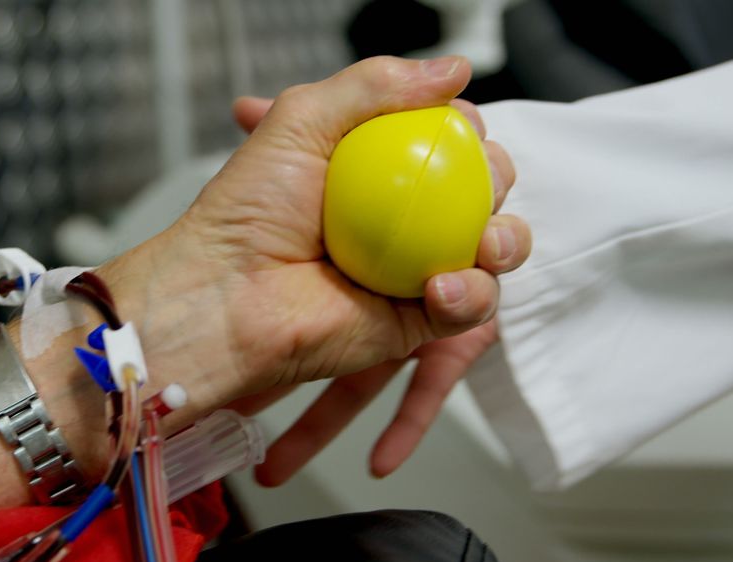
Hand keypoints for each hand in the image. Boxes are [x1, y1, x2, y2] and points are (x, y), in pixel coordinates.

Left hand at [223, 84, 514, 484]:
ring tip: (485, 243)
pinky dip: (471, 294)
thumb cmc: (246, 212)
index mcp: (377, 167)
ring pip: (493, 249)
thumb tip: (455, 69)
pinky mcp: (415, 321)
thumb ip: (375, 84)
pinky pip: (469, 305)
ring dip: (507, 240)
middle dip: (497, 179)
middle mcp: (401, 216)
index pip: (448, 139)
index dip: (468, 128)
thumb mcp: (301, 120)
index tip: (462, 123)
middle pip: (482, 190)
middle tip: (480, 181)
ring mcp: (412, 269)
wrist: (224, 297)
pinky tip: (442, 286)